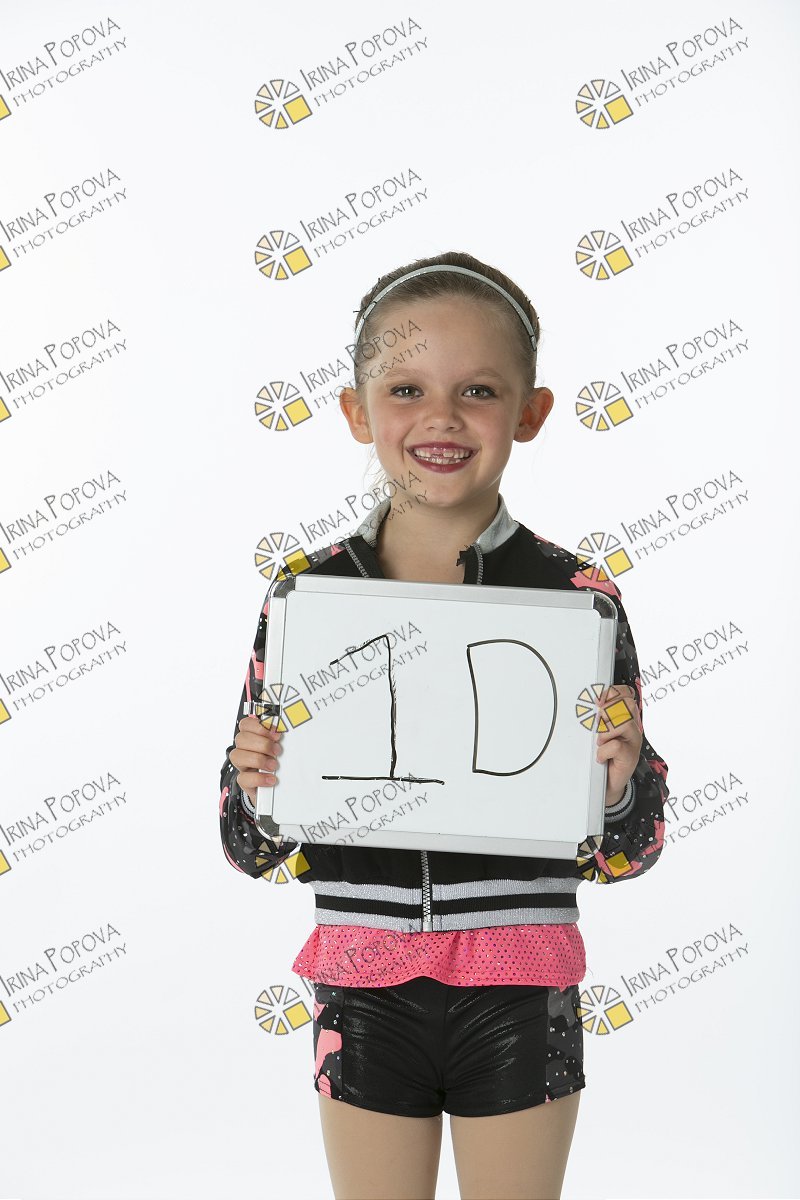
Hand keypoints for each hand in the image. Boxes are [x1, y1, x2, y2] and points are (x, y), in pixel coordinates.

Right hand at [230, 715, 282, 803]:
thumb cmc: (278, 764)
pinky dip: (258, 778)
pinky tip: (270, 778)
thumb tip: (285, 727)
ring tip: (274, 765)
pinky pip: (243, 778)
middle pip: (241, 738)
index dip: (259, 726)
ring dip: (258, 759)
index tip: (275, 732)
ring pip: (236, 756)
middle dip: (262, 743)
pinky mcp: (244, 782)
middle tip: (277, 750)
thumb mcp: (280, 748)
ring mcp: (242, 766)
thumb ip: (280, 738)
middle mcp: (245, 750)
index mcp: (252, 738)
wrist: (277, 789)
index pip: (245, 725)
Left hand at [595, 685, 642, 807]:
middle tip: (598, 723)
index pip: (626, 694)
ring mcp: (634, 741)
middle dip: (608, 710)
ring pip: (623, 723)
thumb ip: (599, 717)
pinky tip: (601, 756)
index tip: (597, 701)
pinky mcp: (630, 756)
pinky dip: (604, 751)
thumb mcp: (600, 732)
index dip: (612, 693)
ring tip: (600, 742)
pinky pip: (616, 746)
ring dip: (605, 731)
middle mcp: (633, 727)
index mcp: (626, 717)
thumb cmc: (604, 754)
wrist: (608, 782)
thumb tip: (590, 705)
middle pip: (627, 705)